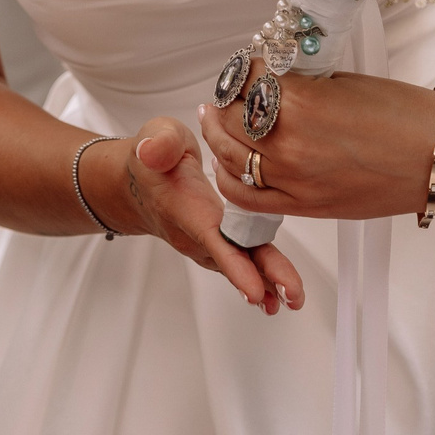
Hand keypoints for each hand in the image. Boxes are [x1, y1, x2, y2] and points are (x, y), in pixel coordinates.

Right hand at [104, 116, 304, 315]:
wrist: (139, 187)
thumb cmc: (154, 162)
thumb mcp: (154, 136)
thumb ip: (160, 141)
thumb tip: (152, 150)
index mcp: (185, 208)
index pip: (212, 238)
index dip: (235, 264)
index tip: (254, 289)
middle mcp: (197, 234)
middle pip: (235, 258)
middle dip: (265, 278)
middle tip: (293, 295)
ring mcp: (209, 244)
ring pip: (243, 263)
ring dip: (269, 281)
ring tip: (295, 298)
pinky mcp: (219, 244)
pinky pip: (243, 262)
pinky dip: (263, 277)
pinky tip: (282, 293)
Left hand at [197, 63, 434, 221]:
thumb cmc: (404, 114)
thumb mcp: (342, 81)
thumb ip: (299, 83)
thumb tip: (269, 80)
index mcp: (298, 104)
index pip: (245, 81)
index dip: (242, 70)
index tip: (245, 66)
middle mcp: (287, 145)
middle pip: (230, 118)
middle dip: (228, 99)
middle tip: (229, 90)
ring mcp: (292, 181)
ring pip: (229, 156)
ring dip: (218, 134)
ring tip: (216, 118)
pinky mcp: (302, 207)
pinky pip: (244, 196)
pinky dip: (228, 177)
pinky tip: (227, 160)